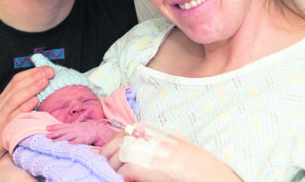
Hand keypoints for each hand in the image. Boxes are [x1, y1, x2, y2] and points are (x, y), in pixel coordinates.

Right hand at [0, 66, 53, 176]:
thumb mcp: (7, 118)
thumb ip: (19, 107)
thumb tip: (40, 98)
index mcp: (2, 102)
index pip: (16, 81)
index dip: (31, 72)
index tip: (47, 68)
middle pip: (17, 86)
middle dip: (34, 76)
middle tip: (50, 71)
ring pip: (15, 98)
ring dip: (31, 87)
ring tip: (44, 80)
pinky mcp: (0, 131)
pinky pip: (13, 117)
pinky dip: (24, 107)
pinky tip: (34, 101)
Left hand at [46, 120, 116, 145]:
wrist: (96, 129)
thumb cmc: (85, 127)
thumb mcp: (76, 124)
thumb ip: (68, 126)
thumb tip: (61, 126)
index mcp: (71, 126)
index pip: (61, 126)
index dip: (54, 126)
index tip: (47, 128)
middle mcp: (73, 129)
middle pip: (62, 131)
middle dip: (55, 134)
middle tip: (47, 136)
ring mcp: (78, 134)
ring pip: (68, 137)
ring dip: (61, 140)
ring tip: (55, 143)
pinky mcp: (83, 139)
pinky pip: (77, 141)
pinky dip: (73, 143)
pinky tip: (69, 145)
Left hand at [101, 125, 241, 181]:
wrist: (195, 166)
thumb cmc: (184, 155)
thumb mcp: (162, 141)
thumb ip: (145, 141)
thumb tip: (130, 148)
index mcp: (141, 128)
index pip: (117, 137)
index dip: (115, 148)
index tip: (117, 157)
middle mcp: (133, 136)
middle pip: (109, 150)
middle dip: (111, 160)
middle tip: (119, 169)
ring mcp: (131, 151)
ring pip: (112, 163)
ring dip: (117, 170)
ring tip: (127, 176)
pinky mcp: (132, 167)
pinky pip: (119, 175)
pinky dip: (123, 178)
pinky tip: (133, 179)